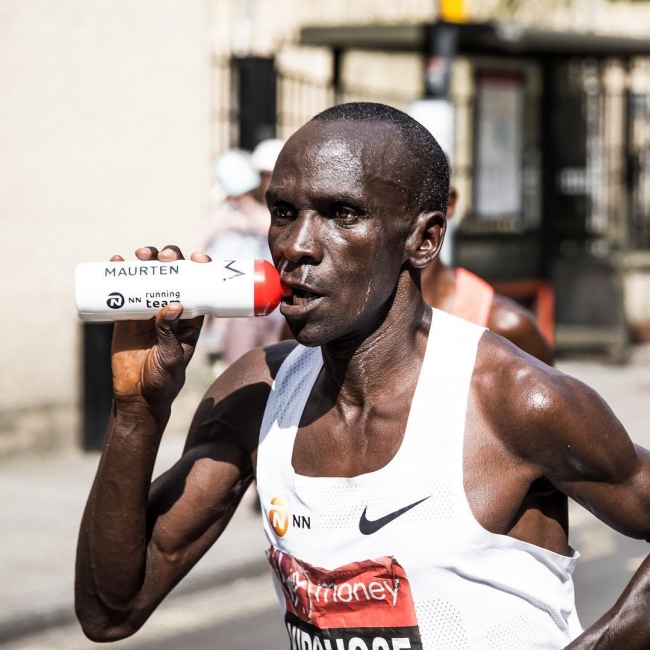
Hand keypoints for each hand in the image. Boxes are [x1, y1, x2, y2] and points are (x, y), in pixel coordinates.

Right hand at [109, 246, 209, 414]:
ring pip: (149, 277)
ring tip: (141, 255)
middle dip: (170, 258)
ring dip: (147, 260)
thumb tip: (173, 305)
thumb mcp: (171, 357)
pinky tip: (116, 261)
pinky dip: (118, 273)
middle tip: (163, 256)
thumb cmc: (163, 380)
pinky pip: (123, 290)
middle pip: (173, 275)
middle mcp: (171, 309)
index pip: (199, 285)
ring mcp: (148, 310)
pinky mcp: (126, 315)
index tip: (196, 258)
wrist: (136, 397)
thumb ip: (170, 334)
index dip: (200, 267)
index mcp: (191, 317)